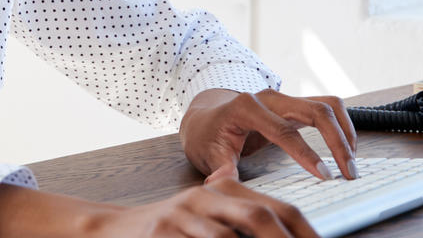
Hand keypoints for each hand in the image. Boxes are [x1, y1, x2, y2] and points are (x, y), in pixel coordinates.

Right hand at [81, 178, 321, 237]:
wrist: (115, 228)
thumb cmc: (173, 229)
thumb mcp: (211, 220)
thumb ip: (245, 223)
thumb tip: (289, 233)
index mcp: (225, 189)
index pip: (279, 207)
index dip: (306, 232)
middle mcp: (206, 196)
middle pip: (259, 216)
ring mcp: (182, 214)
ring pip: (227, 237)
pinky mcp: (162, 232)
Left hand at [180, 88, 358, 181]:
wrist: (206, 117)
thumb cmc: (207, 135)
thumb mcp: (207, 153)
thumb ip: (219, 167)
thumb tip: (223, 180)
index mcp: (246, 108)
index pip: (284, 130)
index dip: (306, 153)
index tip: (324, 175)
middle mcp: (269, 97)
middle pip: (316, 111)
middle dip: (338, 141)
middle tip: (349, 172)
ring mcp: (284, 98)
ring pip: (327, 105)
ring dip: (346, 131)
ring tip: (352, 162)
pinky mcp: (295, 104)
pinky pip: (327, 108)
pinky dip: (342, 125)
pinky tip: (346, 148)